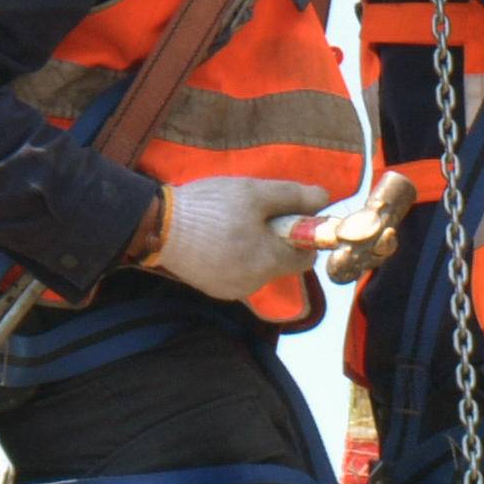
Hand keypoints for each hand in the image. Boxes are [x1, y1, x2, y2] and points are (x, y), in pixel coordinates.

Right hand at [142, 174, 313, 300]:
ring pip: (259, 267)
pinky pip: (238, 272)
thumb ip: (293, 196)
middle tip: (252, 214)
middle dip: (274, 239)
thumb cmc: (210, 208)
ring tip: (230, 224)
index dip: (302, 235)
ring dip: (254, 247)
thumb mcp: (254, 193)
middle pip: (280, 262)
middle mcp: (254, 284)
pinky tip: (216, 239)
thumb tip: (325, 198)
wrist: (159, 227)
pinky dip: (235, 257)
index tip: (286, 216)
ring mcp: (232, 290)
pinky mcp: (214, 289)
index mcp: (268, 262)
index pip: (306, 258)